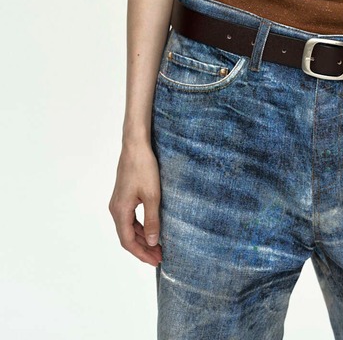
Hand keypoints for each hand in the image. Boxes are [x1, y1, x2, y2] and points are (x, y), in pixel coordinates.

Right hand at [109, 141, 162, 266]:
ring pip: (129, 228)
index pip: (128, 241)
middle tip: (160, 257)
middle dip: (144, 248)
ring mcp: (119, 202)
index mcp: (120, 211)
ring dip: (143, 238)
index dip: (141, 253)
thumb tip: (153, 242)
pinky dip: (141, 227)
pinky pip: (131, 218)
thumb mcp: (152, 196)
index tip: (155, 261)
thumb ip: (152, 220)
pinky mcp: (124, 196)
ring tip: (158, 247)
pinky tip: (152, 229)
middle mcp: (116, 209)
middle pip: (128, 236)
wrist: (135, 146)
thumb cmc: (143, 168)